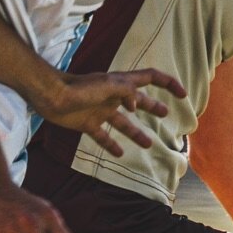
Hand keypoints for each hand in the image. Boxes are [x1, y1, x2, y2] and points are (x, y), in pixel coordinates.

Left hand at [38, 66, 186, 157]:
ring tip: (149, 144)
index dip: (169, 84)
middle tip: (166, 114)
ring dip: (137, 132)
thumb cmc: (79, 88)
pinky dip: (112, 145)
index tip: (182, 94)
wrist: (51, 96)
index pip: (151, 78)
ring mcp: (101, 110)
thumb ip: (127, 92)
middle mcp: (113, 96)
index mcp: (121, 83)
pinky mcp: (87, 123)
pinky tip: (120, 154)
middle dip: (153, 107)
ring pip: (124, 123)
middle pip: (139, 101)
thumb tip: (137, 104)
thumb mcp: (109, 86)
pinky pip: (103, 136)